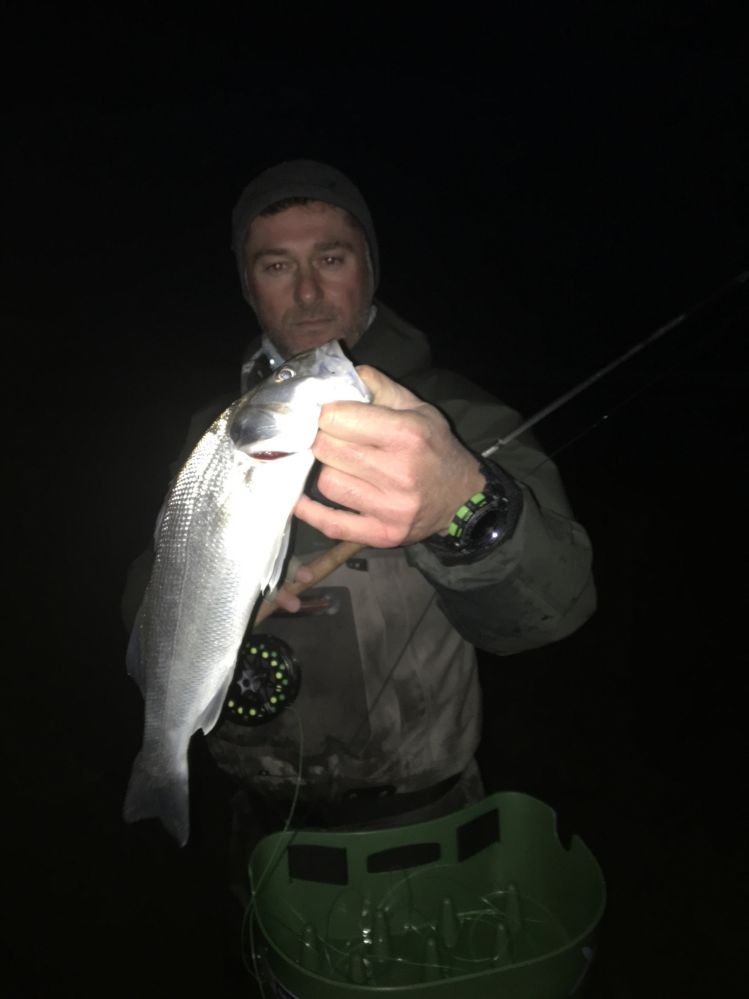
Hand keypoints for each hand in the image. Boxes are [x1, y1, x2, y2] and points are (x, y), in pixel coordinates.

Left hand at [293, 365, 485, 546]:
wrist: (463, 499)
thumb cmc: (436, 448)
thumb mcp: (418, 408)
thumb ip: (380, 387)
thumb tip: (342, 374)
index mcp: (406, 434)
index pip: (336, 418)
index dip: (324, 413)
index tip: (326, 415)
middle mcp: (399, 472)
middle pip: (326, 449)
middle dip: (322, 440)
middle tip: (330, 440)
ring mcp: (390, 507)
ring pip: (327, 483)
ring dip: (327, 472)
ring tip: (341, 467)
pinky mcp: (382, 535)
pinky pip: (330, 524)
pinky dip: (311, 511)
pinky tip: (303, 500)